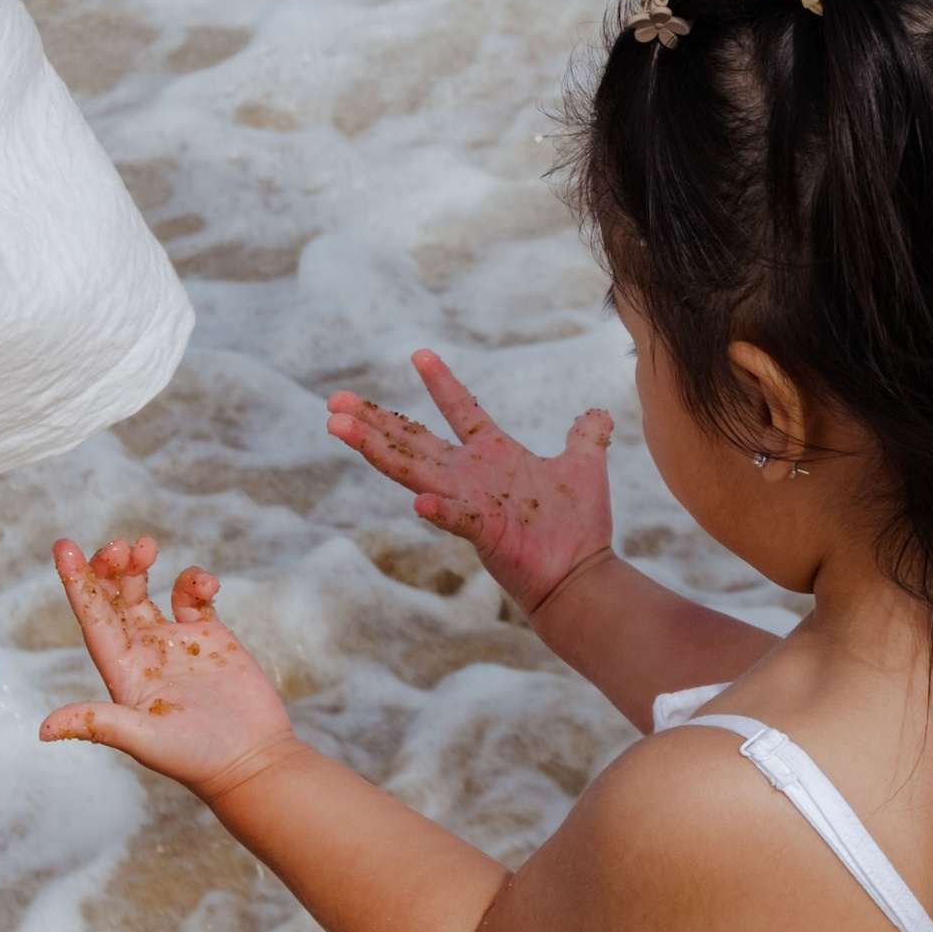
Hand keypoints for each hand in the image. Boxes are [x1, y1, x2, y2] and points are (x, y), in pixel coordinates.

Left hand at [40, 536, 295, 796]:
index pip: (92, 619)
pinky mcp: (212, 638)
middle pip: (115, 599)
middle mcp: (144, 654)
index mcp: (123, 672)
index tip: (64, 546)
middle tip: (117, 546)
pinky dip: (194, 581)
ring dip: (142, 567)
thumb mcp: (142, 738)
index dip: (76, 583)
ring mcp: (177, 644)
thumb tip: (43, 730)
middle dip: (110, 568)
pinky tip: (205, 584)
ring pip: (148, 591)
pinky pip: (193, 598)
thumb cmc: (195, 757)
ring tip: (146, 546)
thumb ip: (97, 723)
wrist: (252, 761)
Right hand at [329, 352, 614, 618]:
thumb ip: (585, 438)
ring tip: (338, 428)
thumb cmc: (579, 528)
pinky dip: (440, 510)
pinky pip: (456, 518)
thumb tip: (598, 414)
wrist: (581, 578)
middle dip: (374, 419)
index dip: (442, 383)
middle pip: (414, 441)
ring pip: (415, 470)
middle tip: (334, 401)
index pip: (462, 410)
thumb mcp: (584, 467)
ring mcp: (473, 503)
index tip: (420, 353)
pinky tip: (419, 503)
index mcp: (495, 456)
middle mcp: (473, 476)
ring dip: (377, 450)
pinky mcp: (485, 532)